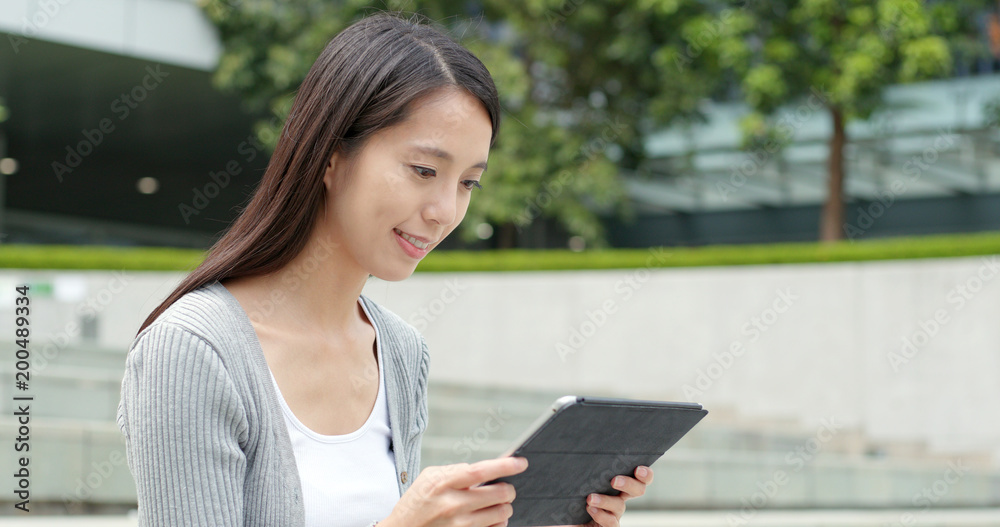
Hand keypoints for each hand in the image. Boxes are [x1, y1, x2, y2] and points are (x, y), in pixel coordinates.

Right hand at [382, 456, 527, 526]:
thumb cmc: (415, 505)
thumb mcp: (429, 479)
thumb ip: (454, 471)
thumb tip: (483, 470)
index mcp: (444, 484)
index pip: (481, 471)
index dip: (505, 466)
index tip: (521, 462)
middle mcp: (453, 505)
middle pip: (499, 494)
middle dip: (508, 490)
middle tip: (506, 488)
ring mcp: (460, 526)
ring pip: (502, 514)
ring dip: (504, 508)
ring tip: (496, 505)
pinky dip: (497, 523)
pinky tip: (488, 520)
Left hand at [548, 465, 653, 526]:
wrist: (544, 521)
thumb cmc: (553, 496)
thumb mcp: (559, 476)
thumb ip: (562, 459)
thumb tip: (548, 435)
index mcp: (610, 480)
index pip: (637, 475)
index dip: (644, 472)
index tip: (639, 466)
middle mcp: (615, 496)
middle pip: (638, 489)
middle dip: (632, 483)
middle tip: (615, 479)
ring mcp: (610, 514)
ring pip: (621, 506)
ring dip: (608, 500)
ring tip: (590, 498)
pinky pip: (612, 523)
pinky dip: (603, 515)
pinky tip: (590, 509)